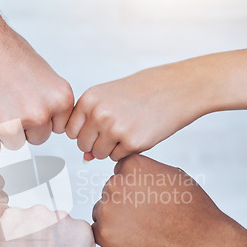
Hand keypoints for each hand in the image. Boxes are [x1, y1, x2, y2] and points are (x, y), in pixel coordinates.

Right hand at [0, 24, 73, 153]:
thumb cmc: (6, 52)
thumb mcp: (45, 75)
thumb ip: (51, 103)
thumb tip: (51, 126)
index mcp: (60, 99)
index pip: (56, 127)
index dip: (41, 115)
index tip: (27, 98)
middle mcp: (39, 115)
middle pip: (37, 138)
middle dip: (24, 125)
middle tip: (8, 99)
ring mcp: (10, 126)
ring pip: (13, 144)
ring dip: (3, 130)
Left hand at [66, 60, 215, 160]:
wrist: (176, 88)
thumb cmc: (142, 91)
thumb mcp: (109, 98)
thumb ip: (91, 123)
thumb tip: (85, 157)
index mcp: (89, 99)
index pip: (70, 131)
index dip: (84, 132)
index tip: (98, 126)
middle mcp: (98, 114)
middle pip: (83, 145)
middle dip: (96, 142)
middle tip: (116, 129)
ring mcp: (115, 129)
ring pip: (98, 154)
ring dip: (111, 148)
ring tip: (127, 130)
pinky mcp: (132, 142)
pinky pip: (117, 158)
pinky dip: (126, 151)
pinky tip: (138, 134)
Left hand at [92, 154, 225, 246]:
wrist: (201, 244)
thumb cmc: (192, 210)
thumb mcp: (171, 175)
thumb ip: (145, 172)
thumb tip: (129, 173)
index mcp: (131, 165)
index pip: (121, 173)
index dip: (135, 189)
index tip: (149, 200)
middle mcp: (115, 183)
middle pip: (109, 193)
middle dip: (123, 204)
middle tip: (148, 219)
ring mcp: (107, 209)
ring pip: (102, 212)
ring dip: (116, 221)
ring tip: (143, 231)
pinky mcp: (104, 234)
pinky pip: (99, 233)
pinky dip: (113, 238)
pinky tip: (135, 241)